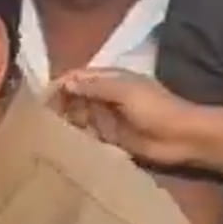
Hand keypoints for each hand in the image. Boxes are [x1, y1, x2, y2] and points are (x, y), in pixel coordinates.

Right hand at [51, 69, 205, 167]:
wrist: (183, 137)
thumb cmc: (156, 108)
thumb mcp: (124, 91)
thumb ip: (94, 87)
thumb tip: (64, 83)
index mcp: (108, 79)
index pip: (75, 78)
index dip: (57, 86)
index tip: (40, 100)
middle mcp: (103, 97)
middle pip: (72, 98)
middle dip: (58, 107)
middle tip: (43, 121)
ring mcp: (106, 117)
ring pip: (77, 117)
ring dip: (66, 124)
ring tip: (52, 134)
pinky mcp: (109, 138)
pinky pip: (87, 136)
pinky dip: (77, 138)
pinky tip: (67, 145)